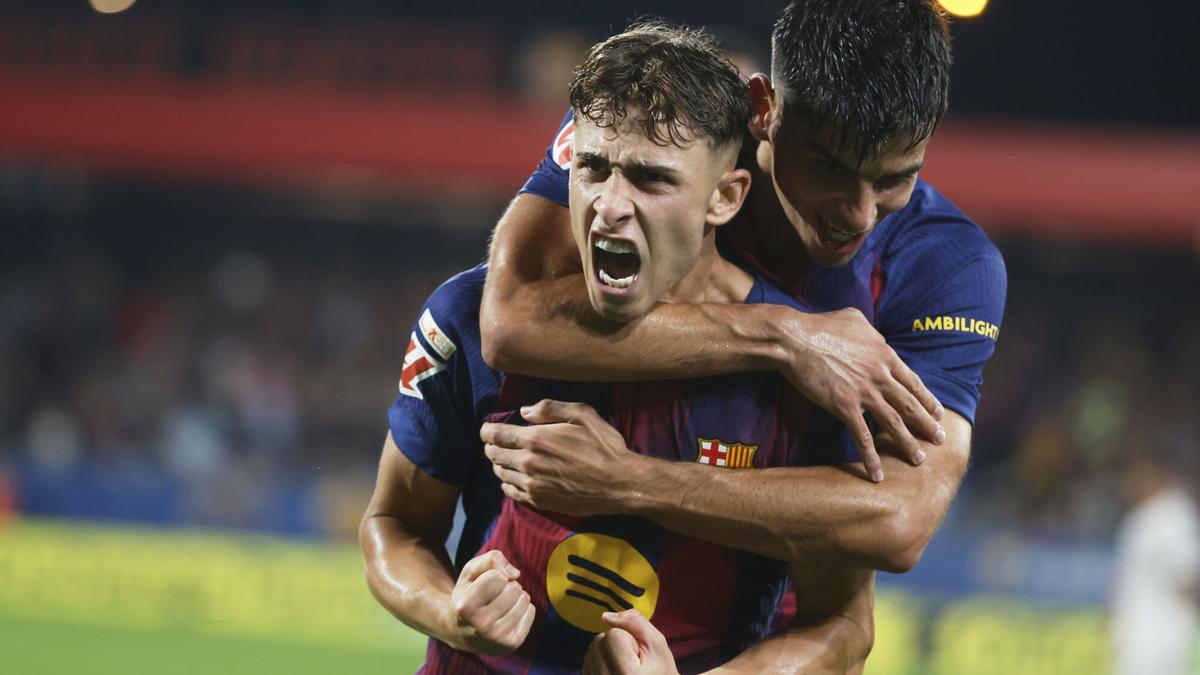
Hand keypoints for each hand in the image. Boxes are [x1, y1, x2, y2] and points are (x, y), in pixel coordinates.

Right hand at [447, 550, 535, 654]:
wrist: (461, 632)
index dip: (494, 575)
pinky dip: (522, 608)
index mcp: (466, 608)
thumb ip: (491, 559)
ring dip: (516, 596)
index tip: (484, 584)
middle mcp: (480, 626)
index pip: (498, 577)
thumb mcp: (471, 572)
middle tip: (494, 595)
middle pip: (514, 588)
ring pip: (525, 599)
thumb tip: (515, 574)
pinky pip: (531, 611)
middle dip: (507, 586)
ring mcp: (498, 638)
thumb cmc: (468, 594)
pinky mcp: (512, 644)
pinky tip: (507, 615)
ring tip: (500, 604)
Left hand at [480, 400, 640, 515]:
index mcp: (535, 439)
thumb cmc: (604, 446)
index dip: (487, 430)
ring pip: (501, 474)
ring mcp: (532, 485)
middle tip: (496, 443)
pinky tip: (514, 479)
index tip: (487, 429)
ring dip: (499, 465)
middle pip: (494, 455)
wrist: (619, 483)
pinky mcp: (539, 501)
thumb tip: (524, 411)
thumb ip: (550, 408)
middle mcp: (528, 463)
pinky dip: (507, 484)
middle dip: (491, 447)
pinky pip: (511, 492)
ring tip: (504, 459)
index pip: (496, 434)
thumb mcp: (582, 414)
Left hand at [582, 610, 678, 674]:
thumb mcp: (657, 645)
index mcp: (626, 674)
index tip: (638, 655)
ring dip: (607, 654)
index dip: (628, 638)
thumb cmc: (660, 672)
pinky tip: (614, 671)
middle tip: (633, 661)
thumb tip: (607, 616)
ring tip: (624, 667)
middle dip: (615, 645)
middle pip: (598, 641)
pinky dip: (599, 663)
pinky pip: (587, 662)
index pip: (612, 634)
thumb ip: (636, 623)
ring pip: (591, 651)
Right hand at [775, 306, 944, 481]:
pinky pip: (861, 437)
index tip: (938, 413)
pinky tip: (877, 473)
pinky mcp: (844, 406)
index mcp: (885, 355)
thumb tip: (878, 338)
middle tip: (940, 439)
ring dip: (907, 444)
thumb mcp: (855, 319)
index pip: (913, 382)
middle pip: (910, 405)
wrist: (795, 339)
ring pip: (893, 423)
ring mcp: (864, 393)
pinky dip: (871, 457)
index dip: (927, 400)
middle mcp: (880, 376)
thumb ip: (872, 332)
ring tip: (918, 459)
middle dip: (927, 425)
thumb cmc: (821, 325)